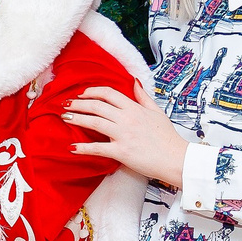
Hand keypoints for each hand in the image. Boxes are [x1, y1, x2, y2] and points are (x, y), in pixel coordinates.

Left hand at [64, 85, 189, 187]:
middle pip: (97, 105)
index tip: (82, 94)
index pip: (109, 93)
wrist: (176, 159)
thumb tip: (134, 81)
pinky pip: (98, 148)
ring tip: (65, 117)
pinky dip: (83, 148)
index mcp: (134, 108)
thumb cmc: (167, 137)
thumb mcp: (156, 112)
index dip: (92, 91)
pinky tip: (71, 147)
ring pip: (94, 122)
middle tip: (66, 104)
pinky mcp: (121, 152)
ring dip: (77, 118)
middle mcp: (127, 119)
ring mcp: (123, 135)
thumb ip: (143, 97)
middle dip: (79, 103)